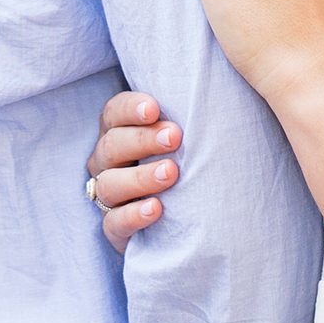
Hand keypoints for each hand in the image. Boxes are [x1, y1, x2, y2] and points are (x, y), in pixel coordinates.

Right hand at [86, 91, 182, 253]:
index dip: (129, 108)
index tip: (154, 108)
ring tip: (171, 174)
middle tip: (174, 137)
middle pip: (112, 145)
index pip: (114, 113)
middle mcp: (107, 161)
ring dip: (140, 177)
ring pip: (109, 184)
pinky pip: (113, 223)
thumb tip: (215, 93)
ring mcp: (108, 196)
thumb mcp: (184, 137)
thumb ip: (186, 118)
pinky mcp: (115, 229)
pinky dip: (133, 215)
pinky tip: (156, 209)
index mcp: (118, 131)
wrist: (188, 217)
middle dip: (142, 139)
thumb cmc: (188, 159)